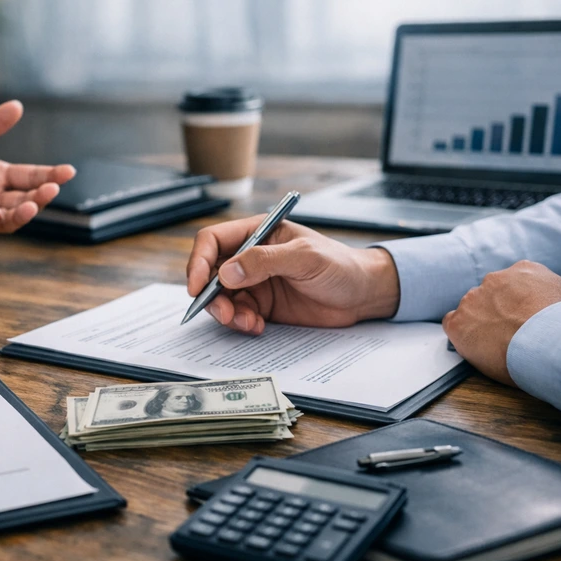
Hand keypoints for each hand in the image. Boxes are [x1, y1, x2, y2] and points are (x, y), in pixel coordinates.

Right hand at [186, 216, 401, 333]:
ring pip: (221, 298)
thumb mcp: (305, 258)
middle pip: (210, 273)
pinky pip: (238, 315)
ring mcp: (254, 282)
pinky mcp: (262, 306)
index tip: (197, 286)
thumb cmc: (340, 265)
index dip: (199, 261)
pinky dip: (240, 323)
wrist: (363, 295)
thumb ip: (265, 261)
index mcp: (257, 233)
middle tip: (225, 313)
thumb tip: (227, 271)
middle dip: (211, 295)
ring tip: (247, 323)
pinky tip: (257, 327)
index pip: (213, 241)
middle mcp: (250, 257)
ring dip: (226, 313)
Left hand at [442, 260, 560, 384]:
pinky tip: (475, 348)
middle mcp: (495, 280)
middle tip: (511, 334)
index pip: (514, 284)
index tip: (523, 318)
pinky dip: (460, 336)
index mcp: (524, 270)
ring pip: (470, 310)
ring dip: (480, 325)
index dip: (518, 304)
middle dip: (498, 313)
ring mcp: (473, 300)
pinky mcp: (459, 322)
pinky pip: (452, 325)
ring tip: (498, 346)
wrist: (554, 341)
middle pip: (490, 296)